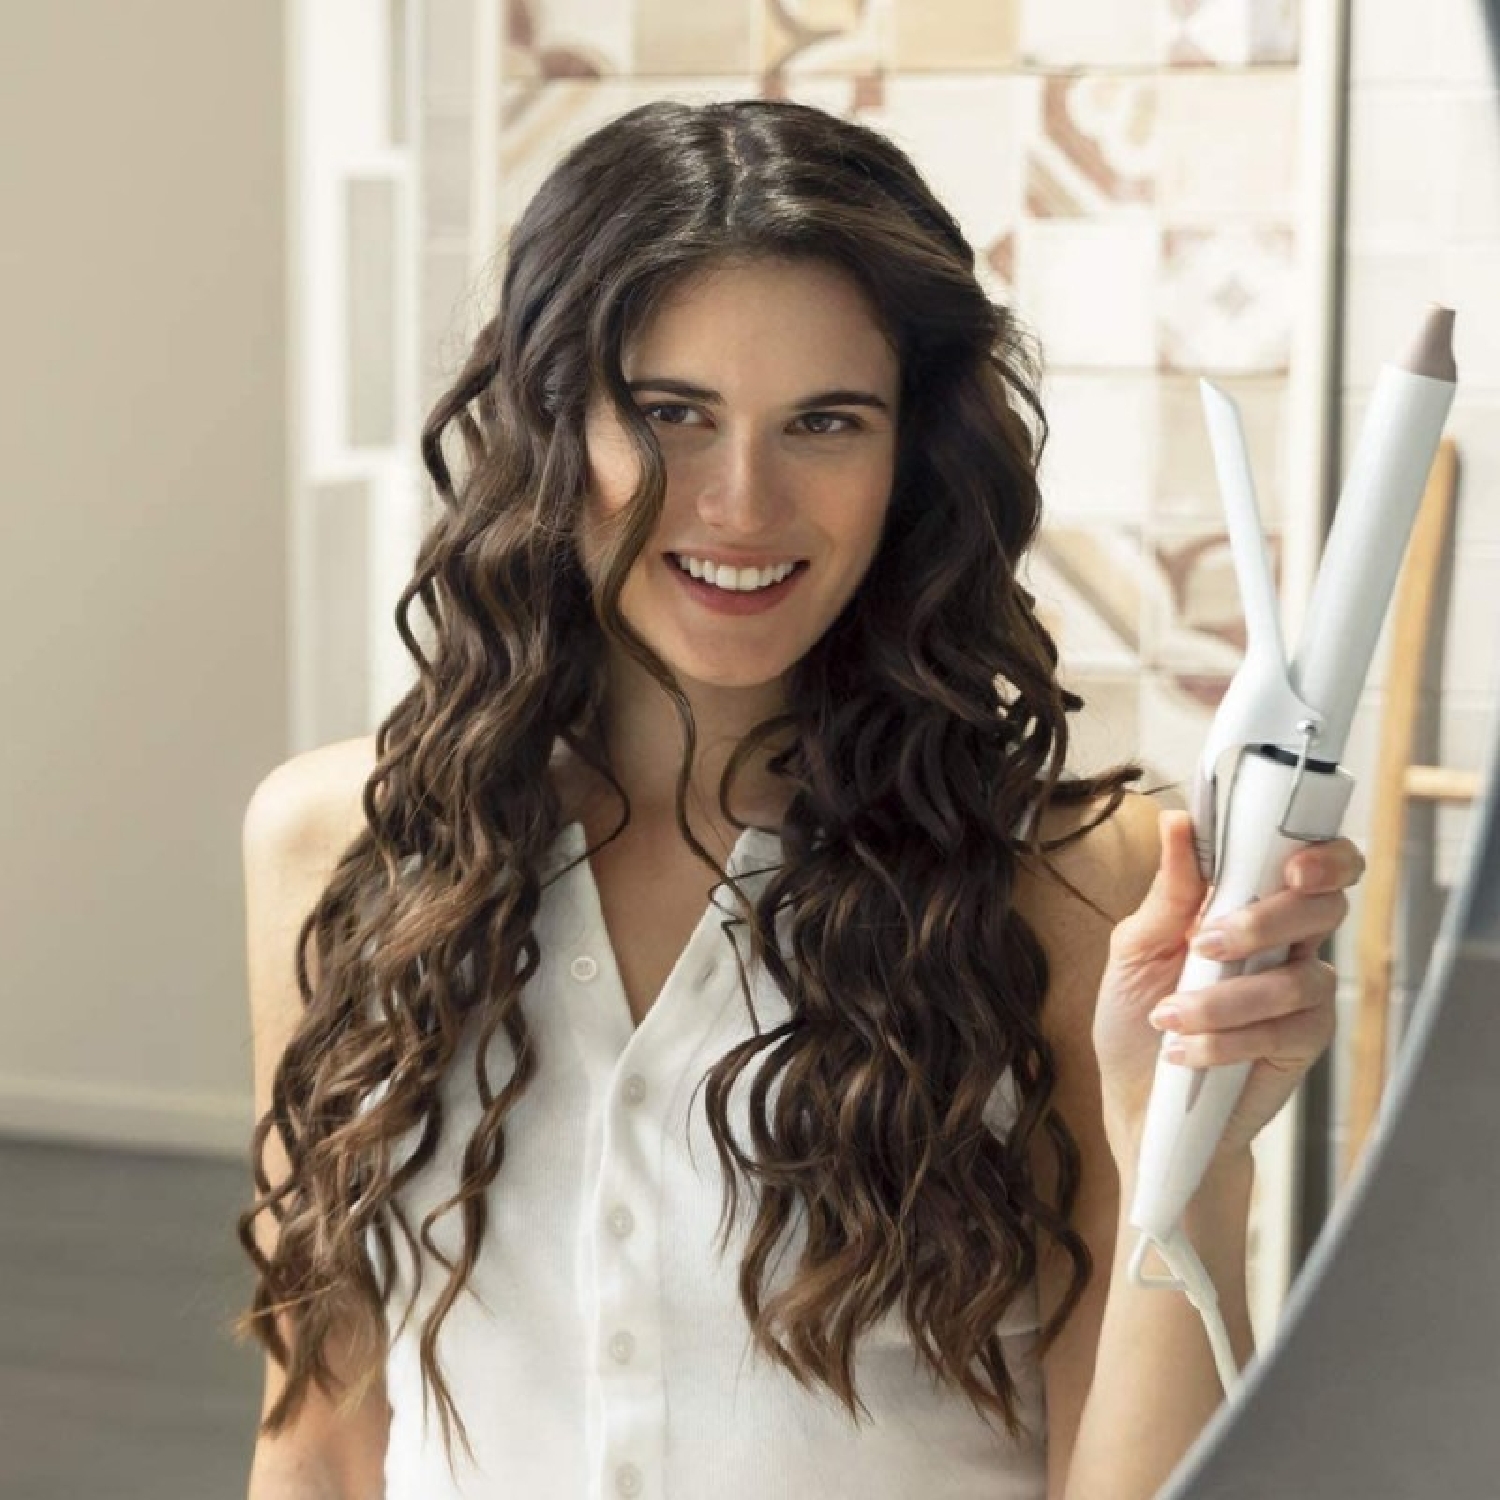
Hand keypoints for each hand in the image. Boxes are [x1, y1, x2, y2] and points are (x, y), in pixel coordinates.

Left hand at [1093, 809, 1363, 1163]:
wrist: (1140, 1105)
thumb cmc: (1136, 1019)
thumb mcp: (1136, 949)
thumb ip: (1169, 892)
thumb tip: (1177, 822)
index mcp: (1248, 904)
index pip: (1309, 861)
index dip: (1321, 855)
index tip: (1292, 865)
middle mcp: (1284, 943)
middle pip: (1322, 907)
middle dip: (1268, 920)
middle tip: (1208, 941)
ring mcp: (1299, 993)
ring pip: (1300, 976)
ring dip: (1225, 997)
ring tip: (1168, 1016)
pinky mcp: (1301, 1045)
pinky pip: (1285, 1030)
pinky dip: (1227, 1039)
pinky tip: (1185, 1051)